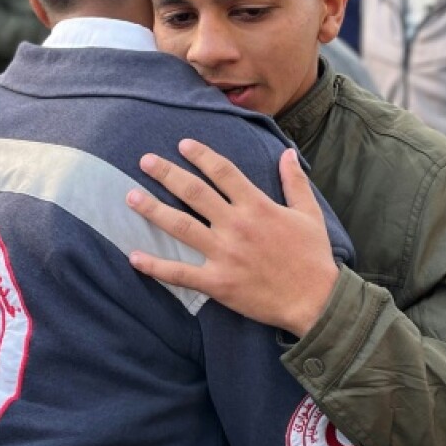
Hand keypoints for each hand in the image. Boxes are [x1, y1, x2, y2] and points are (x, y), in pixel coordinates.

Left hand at [126, 139, 338, 337]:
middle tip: (145, 161)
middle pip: (194, 192)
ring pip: (180, 226)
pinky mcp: (217, 283)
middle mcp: (236, 225)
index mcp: (257, 206)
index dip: (201, 155)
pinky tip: (134, 257)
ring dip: (152, 210)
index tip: (183, 144)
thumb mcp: (309, 213)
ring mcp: (224, 254)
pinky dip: (155, 266)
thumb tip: (285, 151)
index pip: (223, 171)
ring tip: (130, 196)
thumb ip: (294, 181)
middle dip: (167, 173)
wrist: (315, 300)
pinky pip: (180, 273)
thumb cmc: (313, 256)